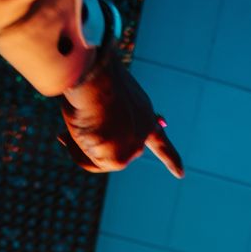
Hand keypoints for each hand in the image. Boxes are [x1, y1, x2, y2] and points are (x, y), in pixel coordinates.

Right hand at [60, 42, 182, 175]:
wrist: (96, 78)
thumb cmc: (95, 77)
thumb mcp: (100, 96)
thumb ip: (94, 120)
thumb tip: (69, 139)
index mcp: (144, 115)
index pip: (159, 141)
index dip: (170, 158)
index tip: (181, 174)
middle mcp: (142, 135)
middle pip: (111, 150)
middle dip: (89, 143)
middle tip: (76, 126)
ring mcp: (132, 149)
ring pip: (95, 157)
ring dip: (79, 140)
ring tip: (82, 118)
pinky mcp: (118, 160)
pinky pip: (86, 160)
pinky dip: (75, 147)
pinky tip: (79, 128)